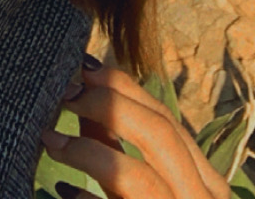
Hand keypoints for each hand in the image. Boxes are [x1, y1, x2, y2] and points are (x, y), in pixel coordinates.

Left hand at [41, 57, 228, 198]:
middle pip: (160, 135)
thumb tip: (86, 91)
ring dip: (88, 152)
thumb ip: (113, 148)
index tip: (83, 68)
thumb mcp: (132, 191)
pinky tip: (63, 191)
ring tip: (50, 139)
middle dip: (110, 105)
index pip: (167, 120)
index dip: (124, 89)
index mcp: (204, 185)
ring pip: (138, 175)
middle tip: (65, 93)